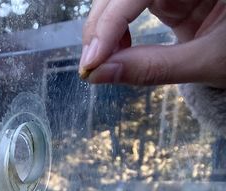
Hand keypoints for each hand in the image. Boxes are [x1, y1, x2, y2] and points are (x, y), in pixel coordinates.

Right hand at [79, 0, 225, 87]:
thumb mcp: (206, 63)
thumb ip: (153, 69)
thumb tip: (99, 75)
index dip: (112, 19)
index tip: (93, 59)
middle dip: (102, 24)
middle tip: (91, 64)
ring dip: (104, 28)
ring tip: (103, 61)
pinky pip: (128, 8)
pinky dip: (115, 33)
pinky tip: (116, 52)